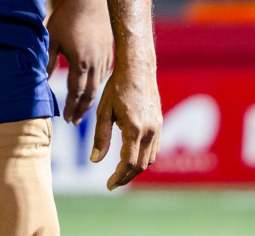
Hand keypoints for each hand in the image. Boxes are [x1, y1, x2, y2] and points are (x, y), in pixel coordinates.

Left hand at [47, 0, 113, 124]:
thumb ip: (47, 59)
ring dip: (90, 99)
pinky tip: (92, 89)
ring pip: (99, 85)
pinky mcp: (109, 51)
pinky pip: (104, 74)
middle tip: (73, 122)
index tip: (65, 119)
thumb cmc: (66, 16)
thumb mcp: (51, 38)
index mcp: (80, 62)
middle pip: (90, 94)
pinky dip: (97, 86)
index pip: (75, 92)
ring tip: (81, 109)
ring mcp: (105, 58)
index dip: (70, 107)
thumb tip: (41, 79)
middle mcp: (96, 64)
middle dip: (81, 110)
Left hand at [91, 59, 161, 188]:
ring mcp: (158, 128)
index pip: (128, 162)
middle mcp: (150, 131)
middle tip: (112, 184)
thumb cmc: (116, 87)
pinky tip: (131, 158)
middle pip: (141, 165)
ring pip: (149, 159)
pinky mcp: (160, 124)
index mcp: (135, 128)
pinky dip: (143, 158)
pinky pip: (154, 149)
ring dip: (136, 169)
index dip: (119, 177)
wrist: (138, 69)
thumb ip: (100, 137)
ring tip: (120, 174)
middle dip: (126, 177)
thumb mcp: (103, 111)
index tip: (108, 185)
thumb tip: (95, 160)